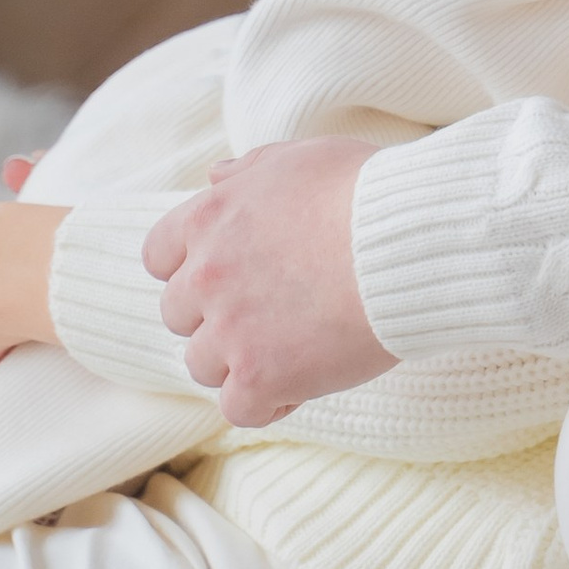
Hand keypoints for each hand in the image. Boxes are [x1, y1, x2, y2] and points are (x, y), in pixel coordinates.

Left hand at [143, 136, 391, 429]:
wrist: (409, 243)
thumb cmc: (367, 195)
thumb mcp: (302, 159)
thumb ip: (249, 171)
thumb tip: (215, 176)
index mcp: (208, 219)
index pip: (159, 256)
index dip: (189, 270)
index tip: (227, 278)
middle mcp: (206, 275)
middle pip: (179, 315)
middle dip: (217, 317)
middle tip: (272, 314)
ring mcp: (230, 329)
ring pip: (203, 365)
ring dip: (240, 362)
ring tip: (293, 351)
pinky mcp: (261, 375)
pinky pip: (239, 408)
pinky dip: (268, 403)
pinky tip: (303, 384)